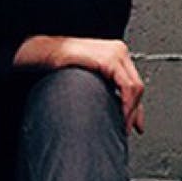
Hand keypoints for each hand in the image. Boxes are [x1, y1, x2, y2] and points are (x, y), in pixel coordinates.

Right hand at [18, 34, 145, 132]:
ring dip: (131, 111)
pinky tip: (120, 115)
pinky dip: (126, 104)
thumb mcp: (88, 80)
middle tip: (128, 129)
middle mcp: (119, 51)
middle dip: (135, 112)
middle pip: (137, 86)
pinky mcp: (109, 59)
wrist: (44, 53)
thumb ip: (104, 92)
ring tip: (122, 126)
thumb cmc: (60, 66)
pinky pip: (126, 86)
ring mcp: (115, 53)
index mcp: (115, 54)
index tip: (135, 125)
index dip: (137, 108)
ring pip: (135, 87)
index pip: (133, 84)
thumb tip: (116, 111)